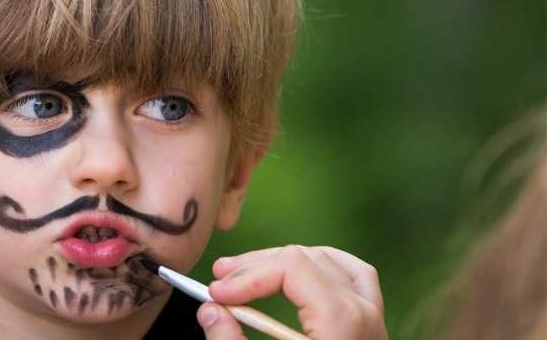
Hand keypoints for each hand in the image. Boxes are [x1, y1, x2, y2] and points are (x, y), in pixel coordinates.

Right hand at [196, 245, 386, 339]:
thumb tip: (208, 309)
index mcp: (342, 322)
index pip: (290, 266)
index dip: (247, 274)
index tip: (214, 293)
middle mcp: (364, 312)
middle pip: (302, 258)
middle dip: (255, 268)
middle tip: (218, 283)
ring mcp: (374, 317)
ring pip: (326, 259)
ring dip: (283, 262)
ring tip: (248, 274)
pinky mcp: (373, 324)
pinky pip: (354, 274)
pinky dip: (323, 263)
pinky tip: (301, 269)